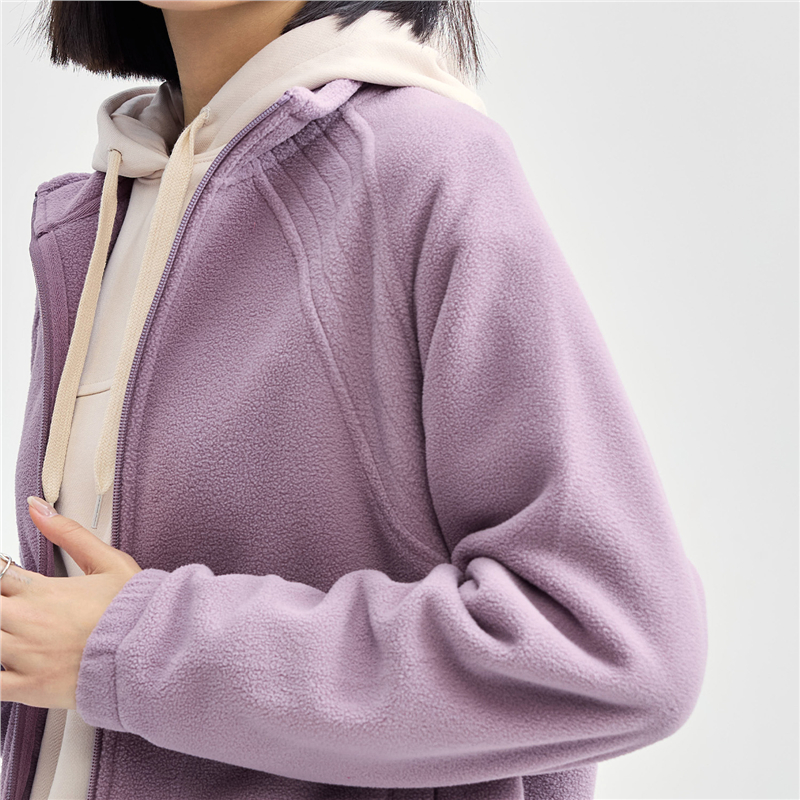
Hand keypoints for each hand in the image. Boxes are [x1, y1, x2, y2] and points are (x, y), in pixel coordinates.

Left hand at [0, 496, 142, 709]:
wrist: (152, 651)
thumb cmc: (134, 610)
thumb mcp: (109, 561)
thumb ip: (68, 533)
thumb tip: (36, 507)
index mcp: (43, 590)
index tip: (6, 576)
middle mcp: (28, 621)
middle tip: (14, 605)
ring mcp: (25, 656)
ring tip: (12, 629)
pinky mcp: (29, 688)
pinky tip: (4, 664)